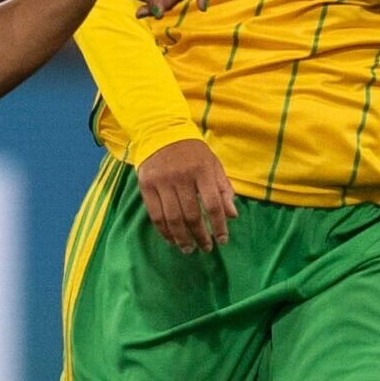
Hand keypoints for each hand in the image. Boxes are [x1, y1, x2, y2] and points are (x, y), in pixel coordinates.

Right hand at [137, 137, 237, 252]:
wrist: (161, 131)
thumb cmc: (192, 152)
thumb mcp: (213, 165)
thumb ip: (224, 189)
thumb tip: (232, 216)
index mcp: (203, 171)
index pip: (213, 205)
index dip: (219, 226)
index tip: (222, 240)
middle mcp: (182, 177)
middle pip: (192, 215)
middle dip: (200, 236)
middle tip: (205, 248)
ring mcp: (162, 182)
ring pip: (173, 218)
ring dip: (182, 238)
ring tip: (188, 249)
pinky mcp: (146, 186)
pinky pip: (155, 215)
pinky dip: (164, 231)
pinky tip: (171, 239)